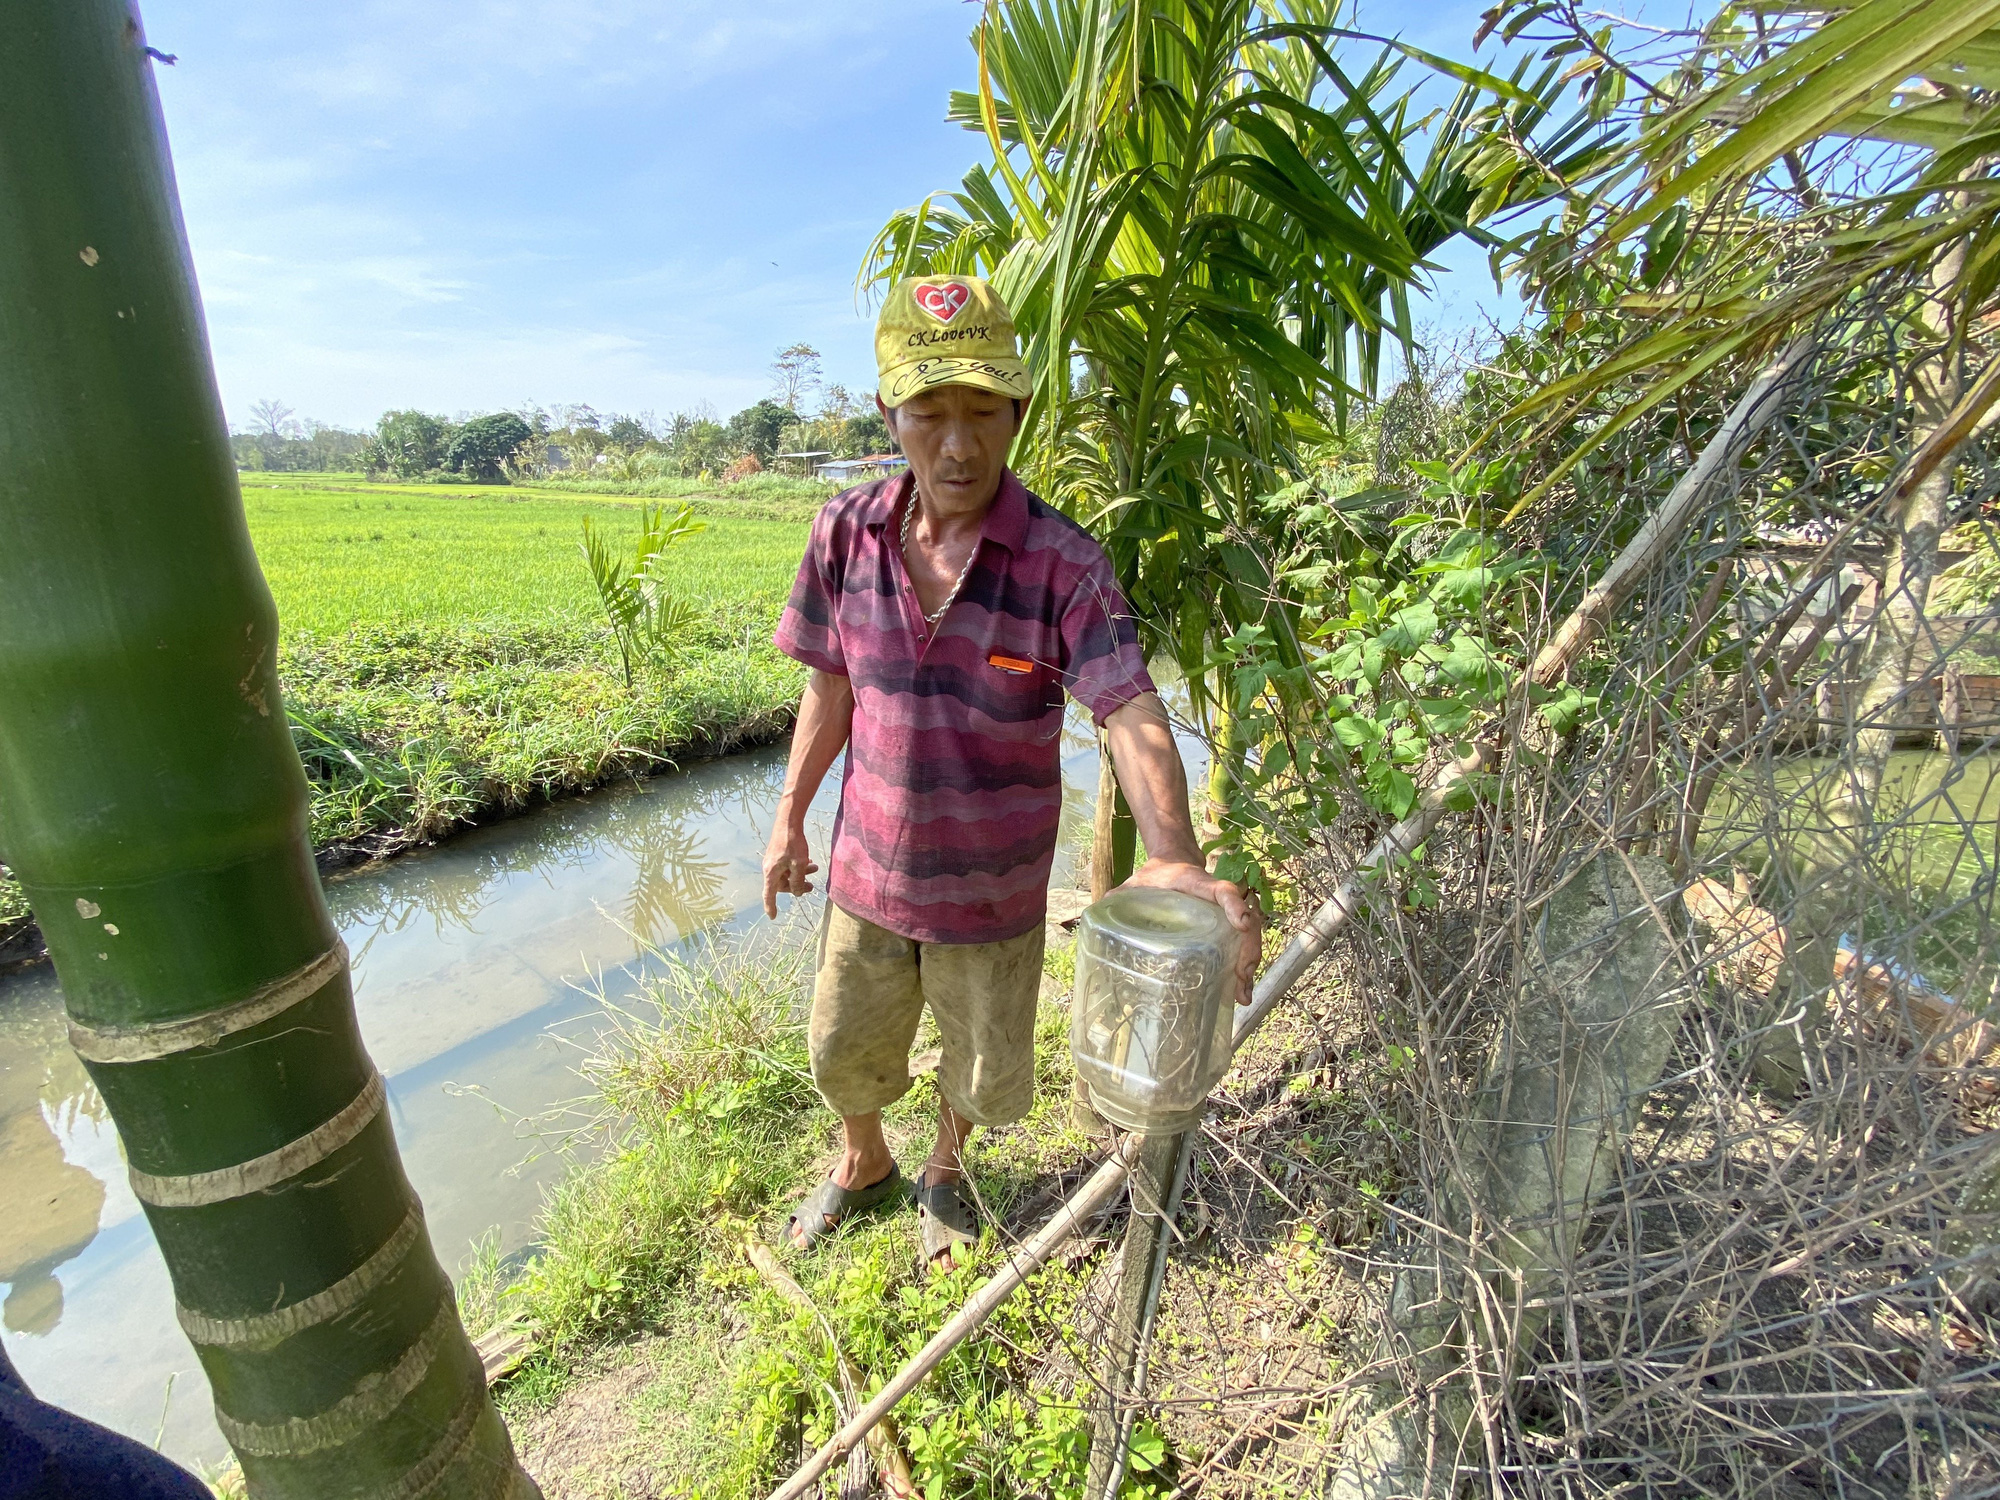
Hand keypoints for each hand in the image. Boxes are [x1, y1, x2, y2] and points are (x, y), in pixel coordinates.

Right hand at [762, 823, 818, 917]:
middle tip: (811, 887)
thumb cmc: (792, 843)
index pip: (769, 894)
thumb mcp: (799, 865)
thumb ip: (798, 881)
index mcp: (771, 872)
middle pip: (781, 885)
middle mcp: (769, 867)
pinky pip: (787, 865)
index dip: (771, 906)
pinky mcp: (778, 853)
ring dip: (800, 875)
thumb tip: (797, 893)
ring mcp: (773, 860)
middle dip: (796, 886)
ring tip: (815, 870)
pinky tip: (809, 861)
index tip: (772, 916)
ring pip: (787, 874)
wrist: (788, 821)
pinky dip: (798, 866)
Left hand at [1120, 859, 1263, 1004]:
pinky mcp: (1222, 928)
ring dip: (1248, 964)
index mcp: (1196, 883)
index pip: (1221, 890)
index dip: (1234, 905)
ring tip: (1241, 994)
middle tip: (1241, 977)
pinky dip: (1242, 967)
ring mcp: (1223, 915)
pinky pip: (1240, 945)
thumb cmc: (1151, 878)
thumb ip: (1116, 898)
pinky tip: (1237, 992)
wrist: (1170, 865)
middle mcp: (1217, 899)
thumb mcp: (1133, 885)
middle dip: (1247, 950)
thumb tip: (1092, 918)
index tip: (1241, 924)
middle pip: (1245, 921)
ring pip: (1247, 937)